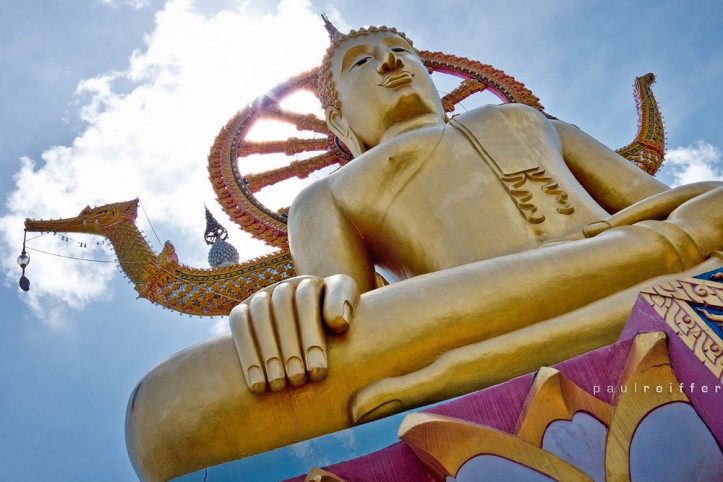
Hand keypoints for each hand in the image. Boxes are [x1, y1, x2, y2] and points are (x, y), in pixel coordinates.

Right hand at [229, 274, 358, 393]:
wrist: (313, 332)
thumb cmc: (337, 328)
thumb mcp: (350, 314)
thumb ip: (347, 309)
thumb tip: (337, 323)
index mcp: (313, 284)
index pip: (307, 301)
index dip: (311, 336)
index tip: (319, 371)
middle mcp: (286, 285)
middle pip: (283, 308)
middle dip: (290, 347)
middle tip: (298, 381)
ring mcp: (262, 295)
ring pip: (259, 316)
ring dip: (268, 352)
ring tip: (279, 385)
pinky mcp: (242, 310)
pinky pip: (239, 326)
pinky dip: (248, 355)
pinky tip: (258, 385)